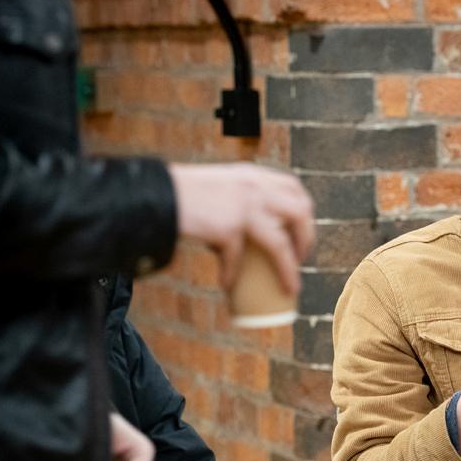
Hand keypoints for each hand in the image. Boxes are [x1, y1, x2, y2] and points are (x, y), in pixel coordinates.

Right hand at [168, 163, 314, 293]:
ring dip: (288, 268)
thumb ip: (232, 202)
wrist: (155, 194)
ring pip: (280, 243)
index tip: (300, 233)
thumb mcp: (216, 187)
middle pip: (300, 213)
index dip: (304, 212)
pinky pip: (238, 260)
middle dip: (306, 239)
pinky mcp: (228, 228)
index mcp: (252, 175)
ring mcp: (243, 207)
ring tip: (288, 285)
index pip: (294, 188)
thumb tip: (239, 235)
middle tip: (300, 260)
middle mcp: (254, 187)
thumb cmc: (180, 194)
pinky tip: (227, 285)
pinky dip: (232, 275)